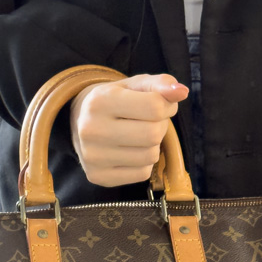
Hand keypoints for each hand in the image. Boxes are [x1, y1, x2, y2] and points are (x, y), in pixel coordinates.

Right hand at [70, 73, 188, 186]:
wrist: (79, 122)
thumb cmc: (115, 101)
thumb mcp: (135, 85)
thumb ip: (161, 84)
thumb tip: (182, 92)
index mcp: (100, 101)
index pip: (155, 107)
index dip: (167, 105)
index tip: (160, 105)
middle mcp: (92, 129)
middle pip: (153, 134)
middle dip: (160, 126)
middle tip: (149, 122)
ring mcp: (93, 156)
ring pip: (150, 156)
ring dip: (153, 145)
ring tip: (139, 135)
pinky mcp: (98, 176)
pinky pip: (142, 174)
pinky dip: (144, 163)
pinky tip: (130, 151)